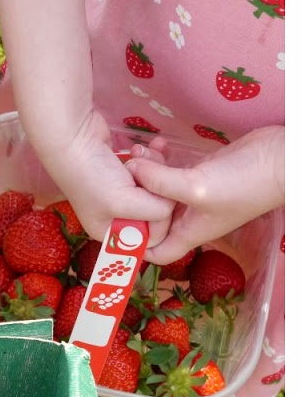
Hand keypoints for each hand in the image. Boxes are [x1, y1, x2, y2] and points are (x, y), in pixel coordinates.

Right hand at [35, 109, 174, 248]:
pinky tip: (153, 144)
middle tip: (148, 174)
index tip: (159, 201)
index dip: (160, 222)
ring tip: (140, 156)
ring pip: (158, 187)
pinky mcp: (128, 171)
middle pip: (157, 211)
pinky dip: (156, 156)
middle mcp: (118, 216)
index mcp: (111, 233)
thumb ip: (155, 212)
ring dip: (157, 167)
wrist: (74, 137)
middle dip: (159, 190)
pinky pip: (155, 169)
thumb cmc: (92, 176)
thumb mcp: (122, 203)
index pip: (149, 238)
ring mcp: (124, 192)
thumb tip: (172, 204)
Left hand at [127, 125, 284, 261]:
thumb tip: (131, 170)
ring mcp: (193, 194)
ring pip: (157, 189)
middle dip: (132, 199)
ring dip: (144, 173)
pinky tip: (153, 145)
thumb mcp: (196, 187)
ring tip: (135, 152)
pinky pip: (170, 170)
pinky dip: (159, 160)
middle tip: (118, 176)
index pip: (152, 251)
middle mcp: (187, 217)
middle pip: (149, 217)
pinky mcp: (200, 172)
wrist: (283, 157)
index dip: (132, 244)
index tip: (113, 222)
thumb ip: (160, 182)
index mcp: (187, 233)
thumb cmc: (245, 184)